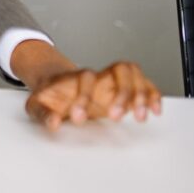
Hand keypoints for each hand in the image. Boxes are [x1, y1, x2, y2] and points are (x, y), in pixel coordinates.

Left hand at [25, 61, 162, 130]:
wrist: (56, 86)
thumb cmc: (49, 96)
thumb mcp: (38, 104)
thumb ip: (43, 113)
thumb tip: (53, 123)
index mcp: (76, 77)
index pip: (86, 77)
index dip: (83, 97)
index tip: (78, 118)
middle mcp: (98, 76)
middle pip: (119, 69)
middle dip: (123, 93)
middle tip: (117, 117)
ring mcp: (111, 81)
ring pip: (134, 74)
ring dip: (142, 94)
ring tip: (141, 116)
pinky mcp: (122, 90)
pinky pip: (144, 84)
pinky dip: (153, 95)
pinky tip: (155, 110)